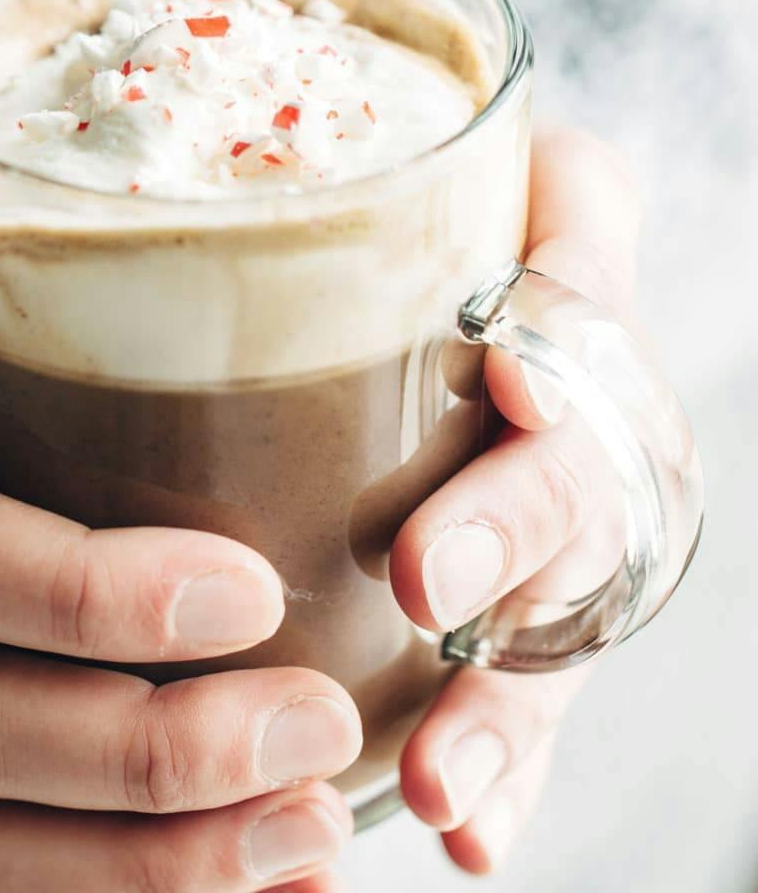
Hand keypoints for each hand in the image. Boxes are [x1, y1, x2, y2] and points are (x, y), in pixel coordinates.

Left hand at [390, 127, 641, 871]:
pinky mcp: (506, 635)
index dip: (558, 347)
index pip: (585, 351)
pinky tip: (472, 839)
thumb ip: (572, 208)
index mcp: (587, 352)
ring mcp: (551, 563)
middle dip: (506, 543)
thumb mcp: (550, 191)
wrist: (482, 310)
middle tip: (432, 582)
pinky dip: (502, 780)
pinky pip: (512, 714)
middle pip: (565, 507)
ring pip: (541, 640)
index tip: (517, 384)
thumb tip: (544, 290)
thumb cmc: (496, 242)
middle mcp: (585, 464)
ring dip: (496, 715)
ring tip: (441, 783)